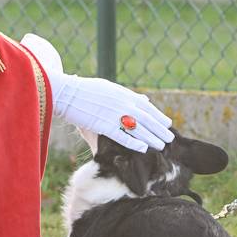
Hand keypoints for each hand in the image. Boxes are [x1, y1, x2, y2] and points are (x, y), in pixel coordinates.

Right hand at [50, 74, 172, 152]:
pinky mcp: (103, 124)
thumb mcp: (110, 87)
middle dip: (159, 129)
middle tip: (170, 138)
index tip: (168, 123)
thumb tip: (145, 99)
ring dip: (151, 137)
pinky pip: (122, 136)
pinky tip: (144, 148)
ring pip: (138, 128)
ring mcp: (113, 114)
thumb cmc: (85, 90)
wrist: (66, 92)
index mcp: (123, 93)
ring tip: (162, 146)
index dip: (158, 116)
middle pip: (146, 118)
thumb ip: (128, 95)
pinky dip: (134, 142)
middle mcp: (122, 103)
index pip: (146, 106)